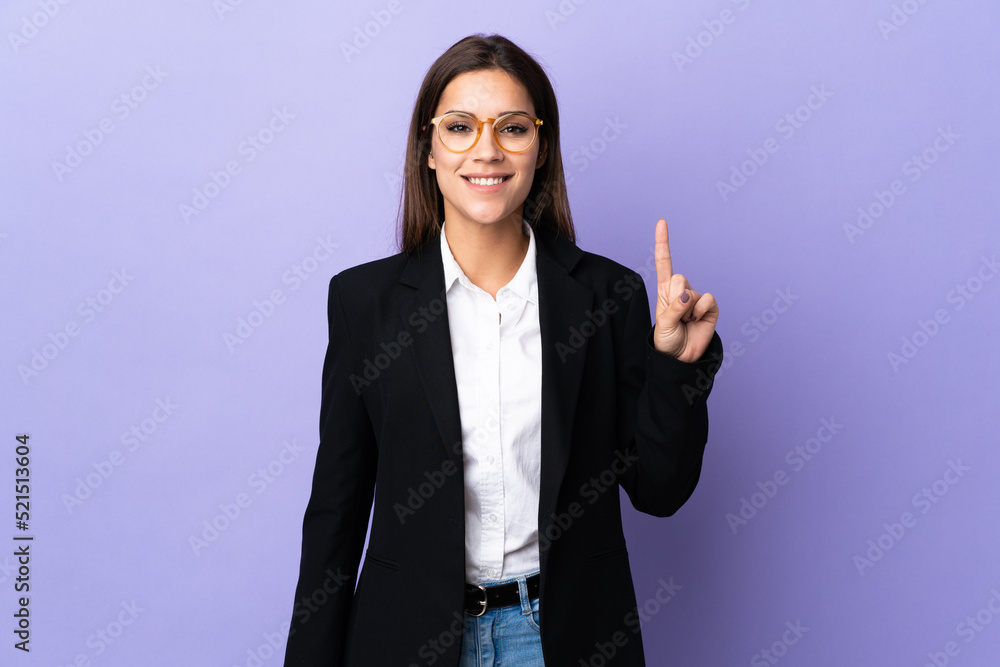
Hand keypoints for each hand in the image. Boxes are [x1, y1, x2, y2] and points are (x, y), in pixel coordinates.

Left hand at [652, 218, 718, 361]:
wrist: (681, 357)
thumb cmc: (667, 340)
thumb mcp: (662, 325)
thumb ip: (672, 308)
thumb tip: (687, 296)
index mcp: (665, 290)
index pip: (664, 262)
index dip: (663, 242)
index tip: (662, 221)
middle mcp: (681, 290)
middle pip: (678, 278)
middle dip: (675, 298)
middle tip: (676, 316)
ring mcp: (696, 298)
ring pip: (691, 290)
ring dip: (686, 310)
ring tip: (685, 322)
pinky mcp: (710, 307)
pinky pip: (707, 299)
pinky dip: (701, 311)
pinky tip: (697, 321)